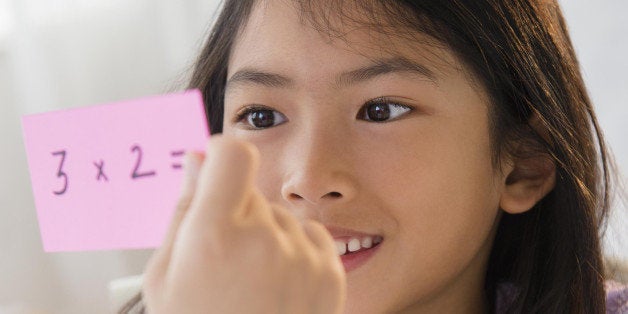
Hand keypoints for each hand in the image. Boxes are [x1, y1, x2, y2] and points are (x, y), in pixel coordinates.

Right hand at [142, 136, 345, 313]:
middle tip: (226, 258)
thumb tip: (197, 160)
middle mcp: (265, 239)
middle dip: (237, 213)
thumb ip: (184, 210)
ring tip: (252, 282)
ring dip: (267, 235)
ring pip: (282, 216)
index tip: (217, 171)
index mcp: (215, 235)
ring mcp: (303, 256)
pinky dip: (295, 251)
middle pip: (253, 191)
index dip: (221, 156)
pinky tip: (278, 287)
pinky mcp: (331, 272)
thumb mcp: (166, 276)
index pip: (232, 154)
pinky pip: (310, 236)